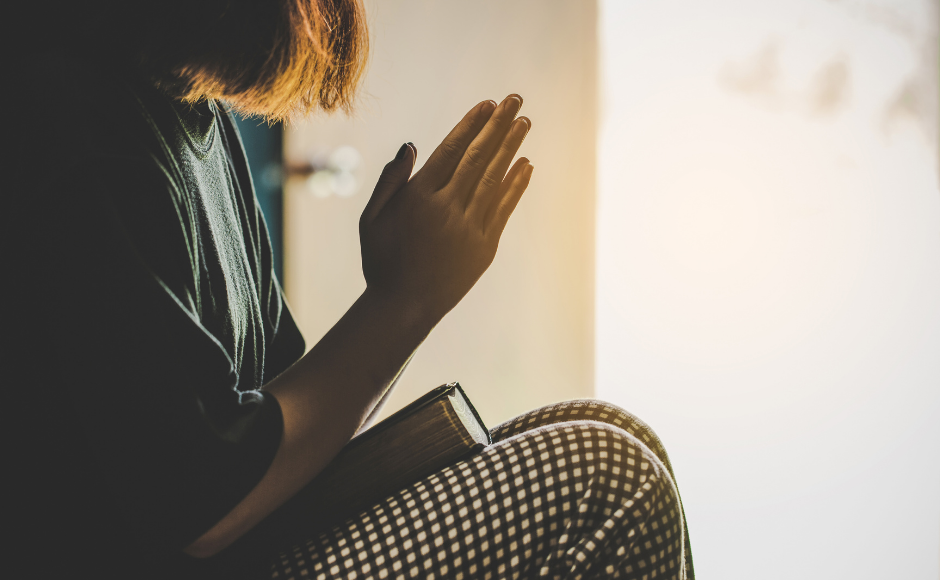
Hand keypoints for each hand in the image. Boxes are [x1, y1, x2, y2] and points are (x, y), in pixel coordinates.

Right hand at [359, 94, 533, 325]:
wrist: (404, 307)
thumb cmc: (382, 261)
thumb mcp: (372, 219)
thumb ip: (391, 181)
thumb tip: (411, 146)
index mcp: (418, 198)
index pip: (450, 150)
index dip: (471, 125)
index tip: (487, 104)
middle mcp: (447, 209)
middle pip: (477, 157)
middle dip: (498, 125)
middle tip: (515, 100)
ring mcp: (469, 228)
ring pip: (494, 178)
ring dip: (511, 147)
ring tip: (524, 122)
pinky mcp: (485, 247)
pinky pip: (504, 208)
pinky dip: (516, 184)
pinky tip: (526, 164)